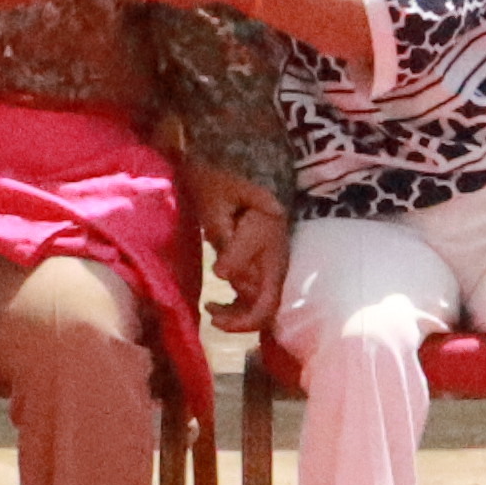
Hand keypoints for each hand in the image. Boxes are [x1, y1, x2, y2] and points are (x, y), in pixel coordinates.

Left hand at [197, 185, 287, 334]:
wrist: (243, 163)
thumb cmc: (225, 177)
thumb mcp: (216, 197)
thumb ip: (222, 232)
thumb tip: (224, 275)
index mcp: (268, 236)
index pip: (258, 277)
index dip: (238, 279)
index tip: (218, 270)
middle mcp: (275, 257)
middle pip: (268, 304)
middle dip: (241, 321)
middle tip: (212, 316)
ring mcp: (270, 265)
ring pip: (262, 306)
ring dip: (238, 317)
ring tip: (211, 311)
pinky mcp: (262, 268)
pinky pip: (256, 297)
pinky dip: (239, 308)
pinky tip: (217, 305)